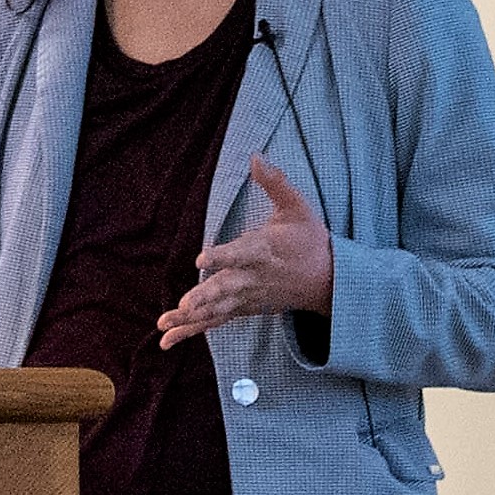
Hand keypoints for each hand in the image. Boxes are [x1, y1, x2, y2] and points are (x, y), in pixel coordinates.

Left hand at [158, 162, 331, 350]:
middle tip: (185, 304)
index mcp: (264, 250)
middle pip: (228, 288)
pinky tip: (168, 339)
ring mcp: (248, 297)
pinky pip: (216, 321)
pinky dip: (192, 330)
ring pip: (218, 309)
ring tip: (165, 325)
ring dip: (192, 318)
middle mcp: (254, 277)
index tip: (202, 258)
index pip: (241, 253)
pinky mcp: (244, 309)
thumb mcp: (297, 207)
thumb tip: (255, 156)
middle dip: (206, 296)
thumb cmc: (309, 240)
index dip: (222, 256)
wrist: (329, 281)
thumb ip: (275, 183)